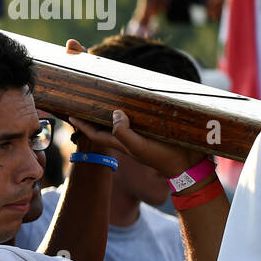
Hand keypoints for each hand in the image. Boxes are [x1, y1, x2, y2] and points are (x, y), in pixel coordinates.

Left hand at [71, 110, 201, 177]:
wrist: (190, 163)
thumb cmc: (162, 157)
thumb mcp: (139, 147)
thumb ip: (123, 133)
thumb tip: (114, 114)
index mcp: (121, 142)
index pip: (95, 134)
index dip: (82, 125)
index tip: (71, 115)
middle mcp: (129, 137)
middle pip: (106, 125)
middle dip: (95, 115)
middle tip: (86, 101)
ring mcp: (142, 133)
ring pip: (122, 120)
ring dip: (113, 110)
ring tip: (106, 97)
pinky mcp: (155, 128)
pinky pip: (139, 117)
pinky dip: (134, 109)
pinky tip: (135, 99)